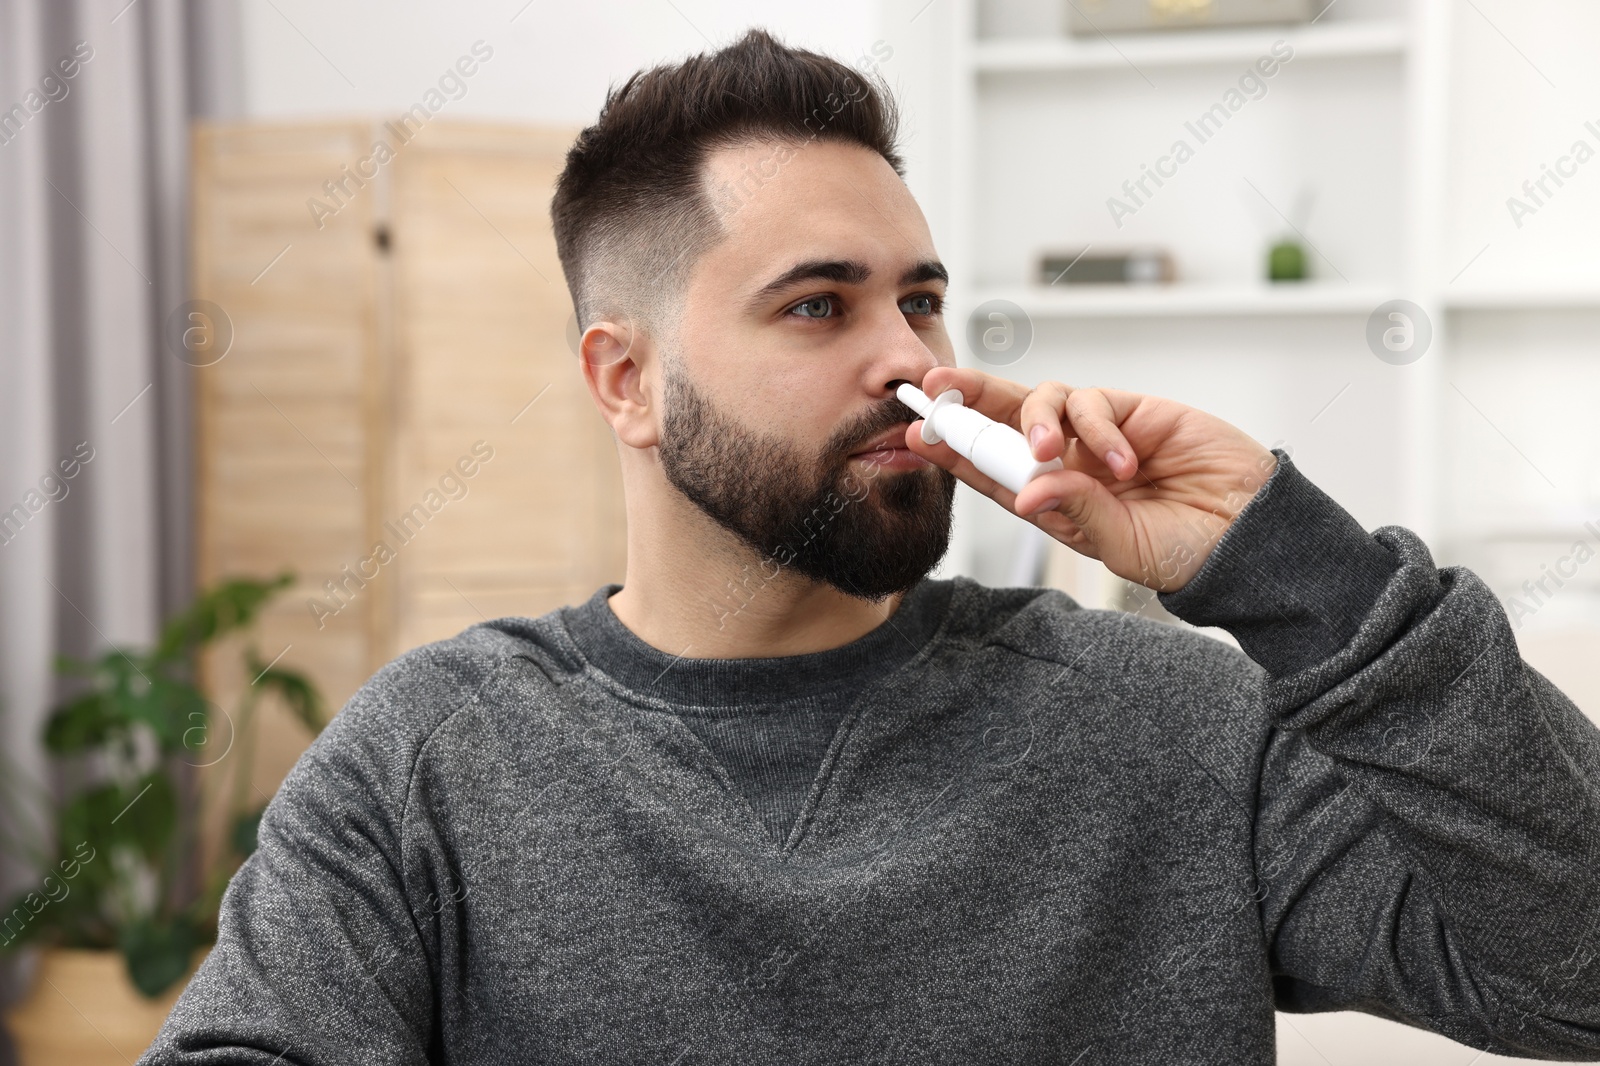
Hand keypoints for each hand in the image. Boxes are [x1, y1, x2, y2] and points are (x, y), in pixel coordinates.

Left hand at [902, 366, 1278, 591]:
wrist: (1247, 534)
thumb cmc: (1183, 549)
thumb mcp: (1120, 543)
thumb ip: (1077, 512)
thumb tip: (1028, 492)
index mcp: (1051, 500)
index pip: (990, 469)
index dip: (955, 449)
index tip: (919, 434)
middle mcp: (1066, 463)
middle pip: (1003, 419)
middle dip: (967, 399)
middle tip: (935, 385)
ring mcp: (1097, 434)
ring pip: (1043, 399)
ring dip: (1034, 418)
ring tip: (1047, 448)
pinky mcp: (1133, 411)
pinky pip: (1095, 402)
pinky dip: (1097, 427)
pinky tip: (1122, 461)